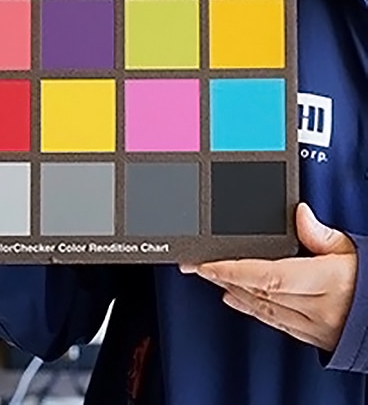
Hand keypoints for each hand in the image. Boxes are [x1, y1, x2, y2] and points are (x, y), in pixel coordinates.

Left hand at [181, 203, 357, 351]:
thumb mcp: (352, 249)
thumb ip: (320, 233)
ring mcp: (314, 325)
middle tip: (197, 265)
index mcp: (325, 282)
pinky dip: (250, 309)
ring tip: (209, 276)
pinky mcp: (313, 335)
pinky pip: (274, 322)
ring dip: (232, 291)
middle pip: (256, 292)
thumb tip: (299, 213)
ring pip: (261, 308)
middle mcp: (317, 308)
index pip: (266, 276)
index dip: (232, 270)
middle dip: (221, 277)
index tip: (207, 263)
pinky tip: (234, 298)